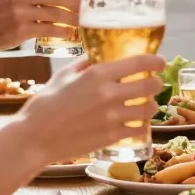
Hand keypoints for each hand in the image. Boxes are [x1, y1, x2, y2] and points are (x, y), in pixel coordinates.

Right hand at [0, 0, 81, 50]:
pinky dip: (63, 31)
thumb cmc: (0, 11)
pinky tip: (70, 33)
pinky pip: (49, 29)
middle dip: (77, 2)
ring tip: (82, 21)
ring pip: (56, 13)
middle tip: (87, 8)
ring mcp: (20, 12)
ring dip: (73, 18)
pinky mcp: (21, 30)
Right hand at [21, 54, 165, 165]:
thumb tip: (96, 57)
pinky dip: (142, 125)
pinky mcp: (111, 137)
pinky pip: (139, 129)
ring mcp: (112, 117)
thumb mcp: (64, 75)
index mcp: (98, 74)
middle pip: (150, 86)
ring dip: (152, 105)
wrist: (34, 138)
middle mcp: (109, 94)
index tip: (160, 62)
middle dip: (156, 84)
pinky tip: (137, 122)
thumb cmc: (45, 104)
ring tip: (147, 104)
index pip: (139, 63)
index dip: (155, 62)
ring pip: (149, 109)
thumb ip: (84, 64)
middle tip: (154, 84)